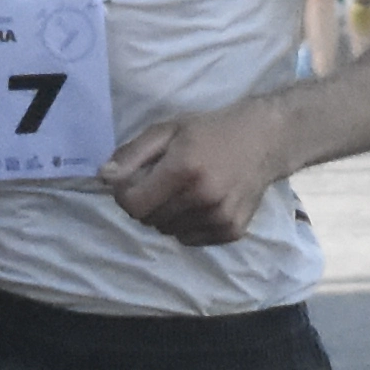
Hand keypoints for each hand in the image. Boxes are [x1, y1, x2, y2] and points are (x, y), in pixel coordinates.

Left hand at [98, 99, 286, 248]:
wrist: (265, 140)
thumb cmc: (210, 131)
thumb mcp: (167, 130)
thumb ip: (132, 154)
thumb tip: (103, 177)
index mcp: (183, 169)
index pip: (133, 204)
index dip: (125, 195)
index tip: (132, 182)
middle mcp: (202, 198)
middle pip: (148, 220)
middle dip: (146, 203)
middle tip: (162, 182)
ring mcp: (219, 218)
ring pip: (167, 231)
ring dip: (166, 215)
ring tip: (184, 190)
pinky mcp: (231, 231)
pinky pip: (189, 239)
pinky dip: (186, 225)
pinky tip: (201, 202)